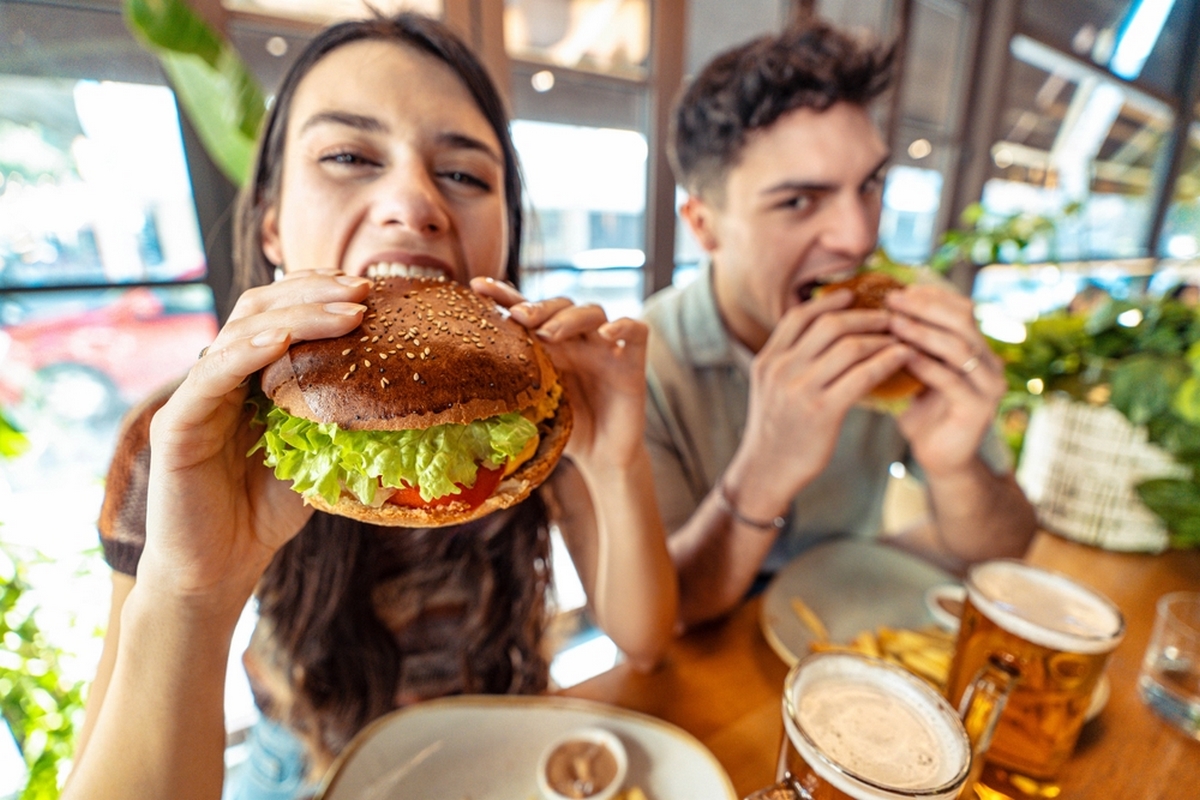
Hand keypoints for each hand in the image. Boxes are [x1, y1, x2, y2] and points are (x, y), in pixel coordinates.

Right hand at [138, 271, 369, 610]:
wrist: (219, 568)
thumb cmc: (266, 512)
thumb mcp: (317, 454)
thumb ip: (339, 418)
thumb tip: (406, 396)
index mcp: (251, 377)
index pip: (279, 313)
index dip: (317, 292)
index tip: (365, 288)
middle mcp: (220, 376)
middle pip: (260, 308)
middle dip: (314, 292)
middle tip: (362, 289)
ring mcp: (196, 396)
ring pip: (241, 332)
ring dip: (297, 315)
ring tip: (347, 311)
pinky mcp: (177, 424)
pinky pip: (212, 376)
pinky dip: (248, 351)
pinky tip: (284, 339)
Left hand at [471, 278, 647, 471]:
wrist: (603, 458)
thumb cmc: (567, 430)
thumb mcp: (533, 409)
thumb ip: (511, 393)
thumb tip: (464, 394)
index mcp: (549, 346)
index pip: (527, 312)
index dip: (503, 296)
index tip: (477, 286)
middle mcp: (576, 340)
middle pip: (559, 305)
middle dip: (538, 307)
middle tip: (519, 317)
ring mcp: (605, 348)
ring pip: (592, 311)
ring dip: (569, 318)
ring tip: (550, 333)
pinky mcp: (632, 361)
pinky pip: (636, 331)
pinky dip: (623, 325)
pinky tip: (607, 333)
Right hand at [723, 289, 912, 517]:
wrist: (766, 472)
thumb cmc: (775, 431)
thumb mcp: (769, 389)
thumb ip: (787, 362)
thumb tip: (815, 337)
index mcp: (767, 361)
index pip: (798, 317)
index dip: (828, 302)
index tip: (852, 296)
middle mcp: (781, 370)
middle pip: (828, 326)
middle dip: (863, 316)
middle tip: (887, 316)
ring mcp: (800, 390)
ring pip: (849, 347)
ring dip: (880, 337)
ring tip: (899, 336)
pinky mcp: (822, 411)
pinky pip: (862, 376)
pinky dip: (886, 362)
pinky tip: (902, 358)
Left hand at [886, 284, 1006, 476]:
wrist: (940, 459)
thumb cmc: (923, 413)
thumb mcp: (917, 373)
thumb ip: (911, 346)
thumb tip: (881, 310)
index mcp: (978, 350)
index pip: (961, 310)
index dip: (931, 297)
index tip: (898, 290)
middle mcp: (990, 364)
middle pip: (963, 321)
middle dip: (926, 307)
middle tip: (893, 300)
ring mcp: (989, 386)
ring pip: (959, 348)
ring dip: (923, 332)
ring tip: (894, 323)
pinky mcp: (979, 409)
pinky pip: (952, 381)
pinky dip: (926, 365)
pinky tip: (902, 356)